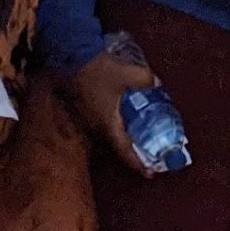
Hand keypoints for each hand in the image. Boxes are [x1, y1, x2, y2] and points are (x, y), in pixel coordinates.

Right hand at [67, 50, 154, 175]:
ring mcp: (87, 118)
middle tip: (148, 156)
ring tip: (137, 138)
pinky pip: (101, 122)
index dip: (138, 164)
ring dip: (122, 138)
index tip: (150, 174)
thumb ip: (147, 81)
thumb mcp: (129, 74)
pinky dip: (114, 124)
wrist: (71, 57)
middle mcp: (96, 126)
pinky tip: (120, 116)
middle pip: (117, 146)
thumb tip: (158, 84)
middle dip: (133, 152)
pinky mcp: (83, 108)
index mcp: (108, 124)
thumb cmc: (99, 70)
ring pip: (108, 134)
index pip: (125, 151)